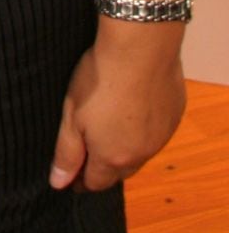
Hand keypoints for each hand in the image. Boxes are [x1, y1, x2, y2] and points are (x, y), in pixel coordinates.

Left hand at [49, 24, 184, 191]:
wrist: (140, 49)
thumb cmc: (100, 80)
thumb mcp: (72, 116)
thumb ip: (67, 153)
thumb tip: (59, 183)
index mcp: (113, 158)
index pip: (96, 183)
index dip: (81, 181)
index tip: (72, 177)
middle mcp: (142, 154)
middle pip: (119, 172)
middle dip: (104, 168)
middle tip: (89, 156)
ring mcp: (162, 135)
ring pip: (140, 152)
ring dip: (125, 148)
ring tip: (110, 132)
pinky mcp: (174, 115)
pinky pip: (157, 131)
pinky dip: (144, 127)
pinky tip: (134, 110)